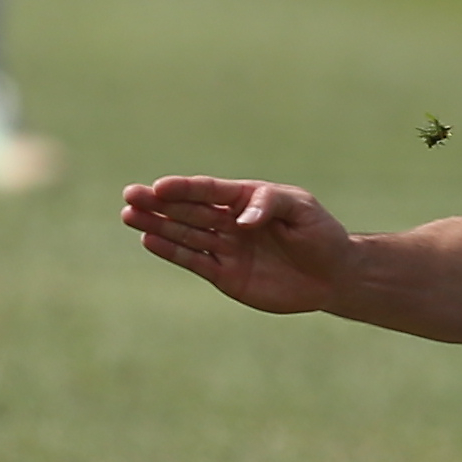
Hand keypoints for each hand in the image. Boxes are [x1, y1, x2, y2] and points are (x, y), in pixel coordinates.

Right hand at [123, 174, 358, 317]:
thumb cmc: (320, 234)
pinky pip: (194, 260)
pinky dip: (172, 251)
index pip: (211, 191)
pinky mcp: (225, 274)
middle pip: (189, 210)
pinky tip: (149, 240)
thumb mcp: (303, 210)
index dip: (185, 188)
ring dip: (157, 225)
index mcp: (248, 198)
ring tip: (129, 214)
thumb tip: (242, 219)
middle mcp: (231, 221)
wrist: (333, 274)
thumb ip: (271, 205)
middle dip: (159, 203)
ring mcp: (226, 247)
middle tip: (131, 195)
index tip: (160, 186)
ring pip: (185, 234)